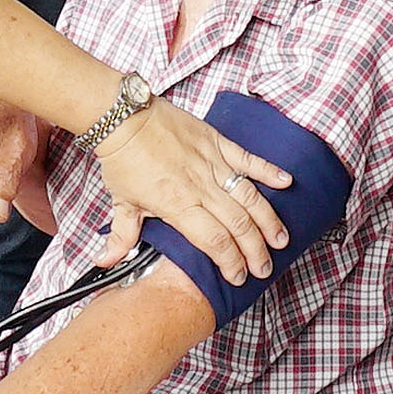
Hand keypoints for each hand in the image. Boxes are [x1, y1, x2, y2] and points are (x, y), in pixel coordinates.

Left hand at [91, 98, 288, 283]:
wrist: (123, 117)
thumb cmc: (123, 159)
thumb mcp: (121, 202)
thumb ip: (122, 237)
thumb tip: (106, 262)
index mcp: (177, 205)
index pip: (213, 241)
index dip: (230, 262)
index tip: (238, 276)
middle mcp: (199, 187)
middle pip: (237, 224)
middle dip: (255, 250)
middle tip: (265, 267)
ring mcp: (212, 163)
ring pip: (249, 196)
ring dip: (268, 220)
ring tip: (281, 239)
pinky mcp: (217, 143)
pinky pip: (248, 158)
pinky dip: (268, 170)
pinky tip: (286, 182)